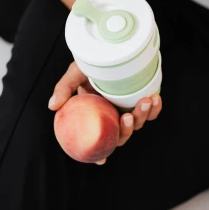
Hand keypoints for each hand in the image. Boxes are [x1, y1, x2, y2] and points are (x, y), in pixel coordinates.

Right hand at [48, 61, 162, 161]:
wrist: (112, 48)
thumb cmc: (91, 63)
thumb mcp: (74, 74)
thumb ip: (63, 89)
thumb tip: (52, 107)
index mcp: (97, 117)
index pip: (99, 140)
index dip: (100, 153)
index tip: (101, 160)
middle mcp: (113, 117)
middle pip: (121, 135)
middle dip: (126, 130)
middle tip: (126, 116)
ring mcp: (128, 110)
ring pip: (137, 123)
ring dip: (143, 116)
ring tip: (145, 101)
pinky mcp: (143, 102)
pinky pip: (152, 112)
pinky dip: (155, 109)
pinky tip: (155, 98)